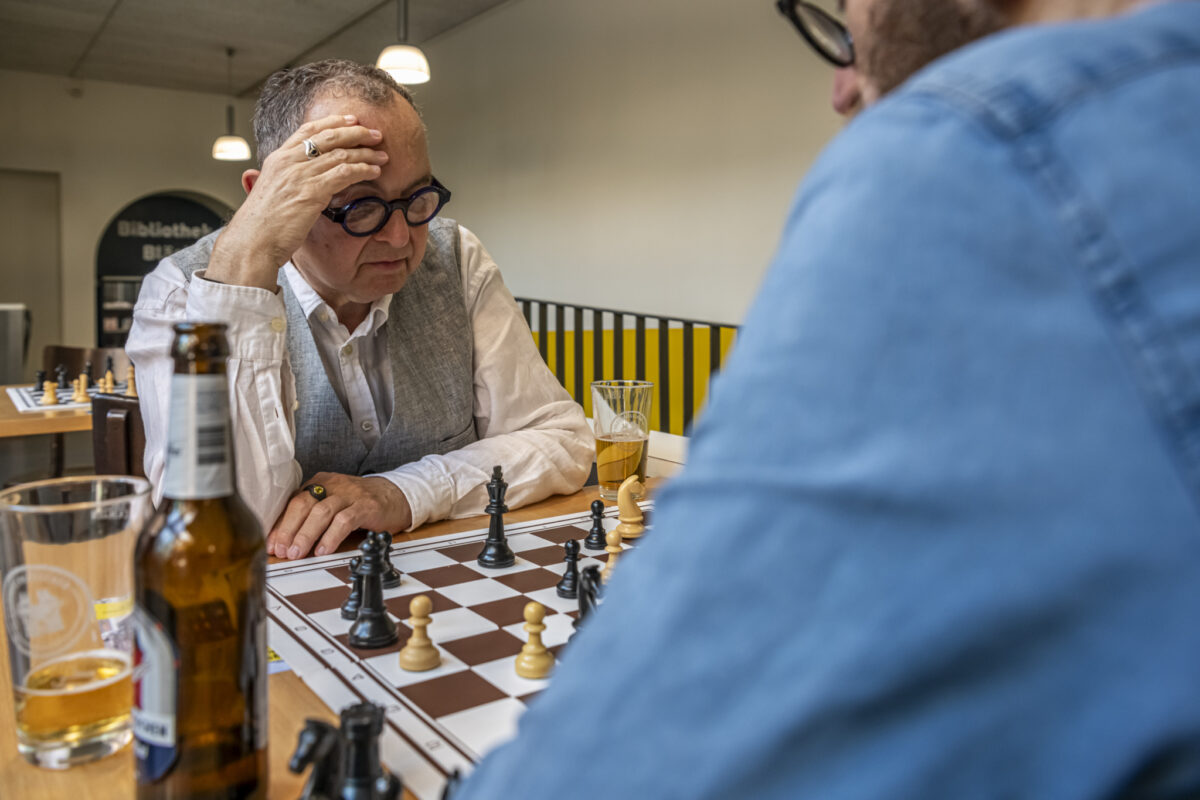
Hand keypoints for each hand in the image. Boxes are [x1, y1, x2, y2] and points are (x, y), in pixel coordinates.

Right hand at [207, 114, 389, 289]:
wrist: (252, 242)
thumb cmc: (261, 226)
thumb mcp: (270, 193)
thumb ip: (284, 181)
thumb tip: (297, 182)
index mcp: (277, 159)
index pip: (308, 130)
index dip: (333, 122)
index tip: (352, 120)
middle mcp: (288, 162)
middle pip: (328, 137)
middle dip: (356, 132)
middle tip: (375, 134)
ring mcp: (300, 175)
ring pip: (340, 154)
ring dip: (366, 153)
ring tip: (382, 156)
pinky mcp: (312, 192)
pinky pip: (344, 173)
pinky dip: (363, 170)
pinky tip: (374, 172)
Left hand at [266, 473, 412, 559]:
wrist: (396, 496)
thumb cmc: (360, 504)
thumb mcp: (333, 504)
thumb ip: (311, 517)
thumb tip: (286, 541)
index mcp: (320, 483)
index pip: (293, 502)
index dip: (280, 525)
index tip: (272, 545)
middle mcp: (333, 485)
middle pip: (303, 504)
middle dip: (289, 530)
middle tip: (282, 551)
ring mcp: (350, 494)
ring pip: (321, 512)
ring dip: (306, 535)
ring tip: (297, 553)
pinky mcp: (366, 506)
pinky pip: (344, 520)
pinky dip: (331, 536)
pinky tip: (323, 550)